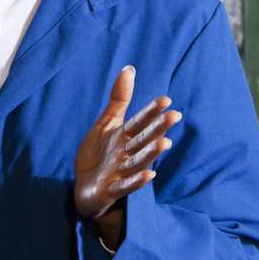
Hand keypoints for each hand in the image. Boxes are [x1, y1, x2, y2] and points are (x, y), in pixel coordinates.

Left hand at [74, 66, 181, 243]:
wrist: (83, 188)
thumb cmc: (97, 154)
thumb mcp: (106, 124)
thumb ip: (119, 99)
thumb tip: (130, 68)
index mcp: (125, 137)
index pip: (139, 122)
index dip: (151, 112)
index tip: (166, 100)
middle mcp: (125, 154)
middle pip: (143, 140)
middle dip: (158, 129)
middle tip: (175, 116)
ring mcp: (119, 173)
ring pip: (137, 161)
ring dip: (151, 153)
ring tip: (165, 143)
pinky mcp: (109, 191)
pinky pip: (124, 186)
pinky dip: (136, 181)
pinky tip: (149, 174)